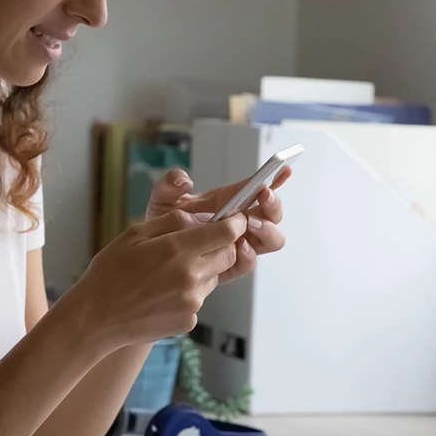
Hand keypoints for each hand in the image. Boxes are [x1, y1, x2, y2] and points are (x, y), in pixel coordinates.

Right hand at [63, 209, 248, 351]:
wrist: (96, 319)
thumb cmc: (109, 274)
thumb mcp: (133, 235)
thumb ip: (171, 222)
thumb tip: (201, 217)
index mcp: (177, 251)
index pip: (227, 233)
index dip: (235, 223)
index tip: (233, 220)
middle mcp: (190, 277)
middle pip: (227, 254)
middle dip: (219, 245)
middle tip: (194, 244)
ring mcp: (192, 302)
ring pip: (214, 277)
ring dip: (201, 269)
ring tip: (167, 272)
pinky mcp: (189, 320)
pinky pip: (199, 299)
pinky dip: (188, 292)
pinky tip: (161, 293)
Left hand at [144, 166, 290, 282]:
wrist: (152, 254)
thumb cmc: (162, 223)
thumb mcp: (162, 198)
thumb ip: (169, 184)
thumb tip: (184, 180)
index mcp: (228, 201)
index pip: (257, 189)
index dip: (275, 179)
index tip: (283, 170)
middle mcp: (239, 223)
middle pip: (272, 215)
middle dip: (273, 205)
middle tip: (264, 197)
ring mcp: (237, 244)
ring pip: (270, 239)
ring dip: (267, 230)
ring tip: (251, 224)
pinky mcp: (229, 266)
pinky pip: (248, 263)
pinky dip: (248, 256)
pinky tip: (239, 247)